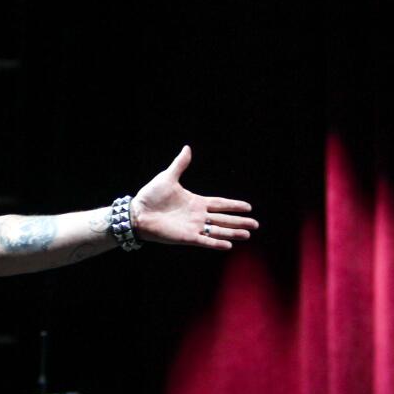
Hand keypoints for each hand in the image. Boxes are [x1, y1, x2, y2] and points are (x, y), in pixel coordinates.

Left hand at [132, 146, 257, 249]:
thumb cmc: (150, 196)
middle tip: (256, 225)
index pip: (220, 204)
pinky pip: (204, 241)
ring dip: (233, 232)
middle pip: (223, 219)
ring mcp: (193, 227)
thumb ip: (180, 164)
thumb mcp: (168, 177)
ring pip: (218, 230)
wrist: (137, 212)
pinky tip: (229, 245)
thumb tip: (187, 148)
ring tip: (247, 235)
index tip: (249, 207)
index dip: (234, 206)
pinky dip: (216, 243)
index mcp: (195, 202)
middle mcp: (197, 216)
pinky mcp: (186, 237)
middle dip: (239, 222)